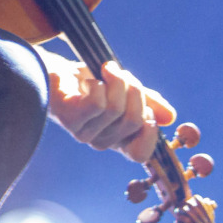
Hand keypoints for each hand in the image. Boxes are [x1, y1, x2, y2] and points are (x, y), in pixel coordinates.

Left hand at [38, 49, 175, 162]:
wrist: (51, 68)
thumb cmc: (86, 80)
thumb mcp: (123, 88)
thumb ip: (147, 101)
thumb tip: (171, 117)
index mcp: (117, 139)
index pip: (140, 154)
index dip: (150, 132)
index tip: (147, 108)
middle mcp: (101, 141)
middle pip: (135, 120)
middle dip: (134, 89)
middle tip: (120, 73)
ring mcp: (83, 133)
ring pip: (116, 109)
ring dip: (115, 81)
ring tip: (104, 70)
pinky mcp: (69, 118)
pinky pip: (97, 104)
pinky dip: (98, 84)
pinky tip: (87, 81)